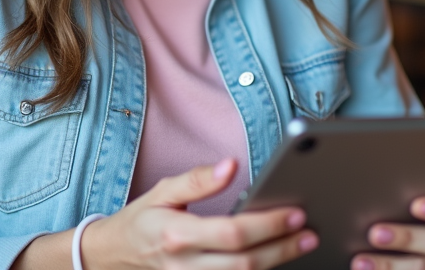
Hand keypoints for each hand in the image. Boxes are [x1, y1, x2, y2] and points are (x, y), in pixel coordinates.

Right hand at [82, 158, 318, 269]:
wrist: (114, 256)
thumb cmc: (143, 220)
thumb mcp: (163, 191)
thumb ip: (198, 180)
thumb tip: (231, 165)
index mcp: (177, 235)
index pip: (232, 233)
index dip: (268, 225)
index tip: (295, 212)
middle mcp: (186, 265)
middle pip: (244, 264)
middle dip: (282, 248)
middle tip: (310, 231)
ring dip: (276, 264)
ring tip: (302, 244)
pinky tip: (276, 261)